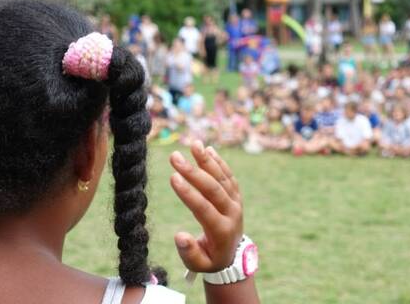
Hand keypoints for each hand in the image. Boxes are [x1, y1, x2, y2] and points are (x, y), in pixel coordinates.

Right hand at [170, 141, 242, 272]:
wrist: (231, 256)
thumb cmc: (208, 259)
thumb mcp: (198, 264)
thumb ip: (189, 252)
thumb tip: (179, 236)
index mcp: (222, 231)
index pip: (204, 208)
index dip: (188, 193)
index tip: (172, 176)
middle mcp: (232, 213)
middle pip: (213, 189)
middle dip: (193, 172)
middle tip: (174, 156)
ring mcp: (236, 203)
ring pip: (222, 178)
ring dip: (207, 160)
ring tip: (193, 144)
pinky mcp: (236, 195)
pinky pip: (228, 176)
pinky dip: (219, 162)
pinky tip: (208, 149)